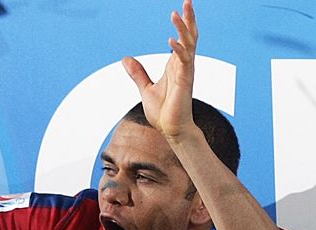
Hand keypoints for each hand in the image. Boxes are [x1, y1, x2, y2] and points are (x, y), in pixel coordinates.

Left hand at [122, 0, 196, 140]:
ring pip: (188, 45)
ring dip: (183, 29)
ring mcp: (185, 74)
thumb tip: (125, 59)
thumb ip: (138, 73)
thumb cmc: (164, 113)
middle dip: (189, 19)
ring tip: (176, 12)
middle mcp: (183, 66)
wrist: (172, 131)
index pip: (183, 39)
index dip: (183, 23)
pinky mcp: (184, 83)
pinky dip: (177, 50)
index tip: (183, 7)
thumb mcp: (146, 88)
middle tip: (188, 0)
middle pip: (190, 37)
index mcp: (176, 66)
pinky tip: (170, 40)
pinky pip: (183, 62)